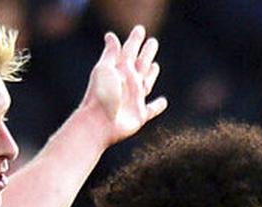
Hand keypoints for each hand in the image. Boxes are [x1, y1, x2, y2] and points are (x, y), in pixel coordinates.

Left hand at [79, 25, 167, 144]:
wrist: (97, 123)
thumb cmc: (99, 95)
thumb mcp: (104, 70)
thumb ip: (111, 54)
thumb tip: (110, 35)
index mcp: (120, 70)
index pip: (130, 51)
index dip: (135, 40)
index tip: (140, 29)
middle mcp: (128, 83)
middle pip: (141, 64)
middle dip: (147, 53)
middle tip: (153, 42)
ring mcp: (134, 99)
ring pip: (146, 83)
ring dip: (151, 74)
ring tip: (155, 66)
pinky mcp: (139, 116)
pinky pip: (151, 110)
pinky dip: (158, 106)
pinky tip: (164, 102)